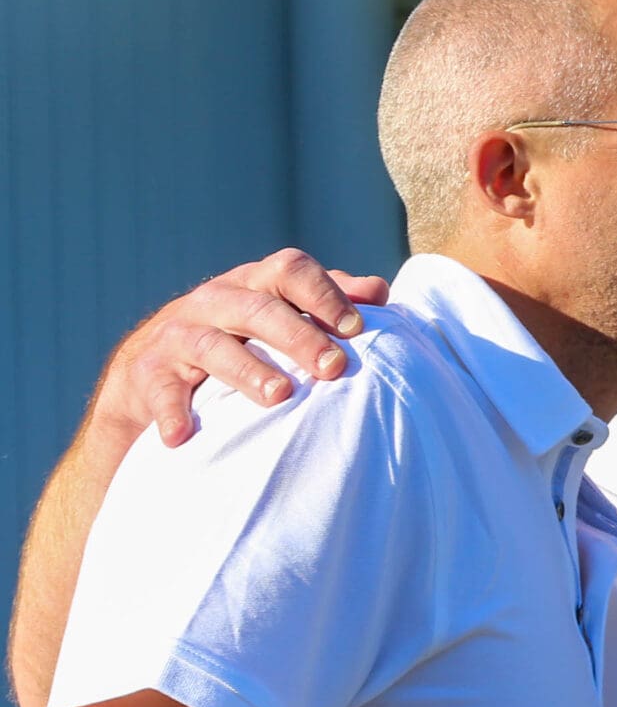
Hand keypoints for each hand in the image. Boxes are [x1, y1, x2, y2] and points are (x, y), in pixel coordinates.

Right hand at [102, 252, 387, 447]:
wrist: (153, 377)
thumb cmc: (238, 341)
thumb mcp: (280, 314)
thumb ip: (327, 301)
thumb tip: (378, 291)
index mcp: (254, 282)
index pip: (291, 270)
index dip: (324, 294)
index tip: (356, 329)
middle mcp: (215, 300)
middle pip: (258, 308)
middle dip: (298, 336)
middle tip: (333, 368)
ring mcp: (177, 334)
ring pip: (212, 345)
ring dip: (247, 370)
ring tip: (279, 395)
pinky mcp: (147, 373)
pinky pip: (160, 390)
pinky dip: (171, 412)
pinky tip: (184, 436)